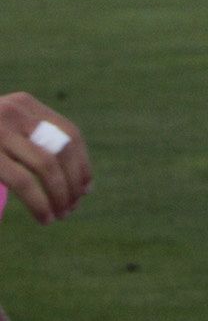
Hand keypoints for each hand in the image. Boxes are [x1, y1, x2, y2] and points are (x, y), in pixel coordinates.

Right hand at [0, 92, 91, 223]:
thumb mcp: (0, 134)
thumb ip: (24, 143)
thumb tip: (70, 175)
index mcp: (21, 104)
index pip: (68, 132)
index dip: (82, 162)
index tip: (86, 187)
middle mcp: (12, 111)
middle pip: (61, 149)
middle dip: (73, 182)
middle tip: (73, 207)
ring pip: (46, 166)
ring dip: (59, 195)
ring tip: (59, 215)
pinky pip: (23, 181)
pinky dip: (40, 202)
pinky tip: (44, 216)